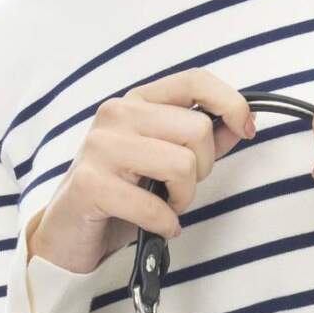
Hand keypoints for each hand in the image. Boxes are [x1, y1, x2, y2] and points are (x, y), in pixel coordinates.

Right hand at [29, 69, 255, 273]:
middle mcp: (116, 114)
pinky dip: (165, 223)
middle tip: (180, 188)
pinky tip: (157, 225)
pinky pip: (154, 205)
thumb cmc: (120, 194)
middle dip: (202, 168)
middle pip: (197, 129)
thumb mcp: (164, 162)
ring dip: (184, 197)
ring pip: (181, 165)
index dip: (231, 102)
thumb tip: (239, 124)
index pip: (195, 80)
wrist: (68, 232)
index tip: (245, 129)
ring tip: (167, 206)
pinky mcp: (90, 183)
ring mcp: (100, 146)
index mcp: (137, 101)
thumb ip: (202, 140)